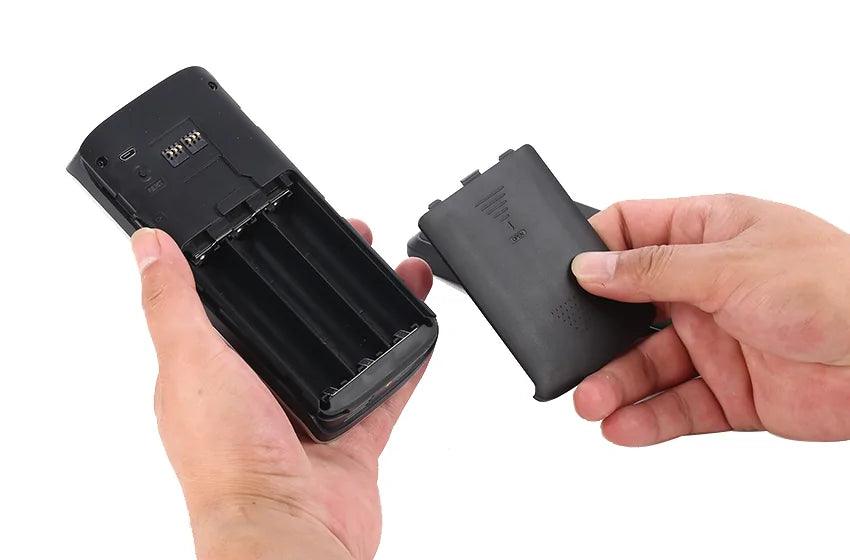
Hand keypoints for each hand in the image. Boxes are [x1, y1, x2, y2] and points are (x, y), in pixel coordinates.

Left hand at [130, 221, 432, 559]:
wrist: (289, 531)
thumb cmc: (229, 464)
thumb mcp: (191, 364)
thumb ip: (172, 304)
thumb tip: (146, 246)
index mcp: (214, 368)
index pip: (237, 299)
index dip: (260, 260)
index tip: (284, 223)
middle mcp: (262, 387)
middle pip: (300, 317)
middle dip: (327, 277)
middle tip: (353, 239)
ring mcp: (310, 411)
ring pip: (348, 345)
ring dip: (372, 307)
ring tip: (396, 270)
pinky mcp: (352, 433)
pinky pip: (388, 387)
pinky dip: (406, 360)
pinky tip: (420, 326)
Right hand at [571, 195, 849, 445]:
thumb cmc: (837, 286)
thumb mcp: (729, 265)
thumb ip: (653, 271)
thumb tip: (590, 267)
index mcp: (707, 235)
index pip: (631, 232)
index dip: (593, 251)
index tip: (563, 276)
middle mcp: (706, 287)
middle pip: (628, 309)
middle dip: (596, 334)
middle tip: (569, 355)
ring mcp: (716, 341)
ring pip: (647, 365)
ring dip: (615, 384)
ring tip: (593, 402)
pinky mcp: (729, 393)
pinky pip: (675, 407)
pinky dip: (647, 419)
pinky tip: (624, 425)